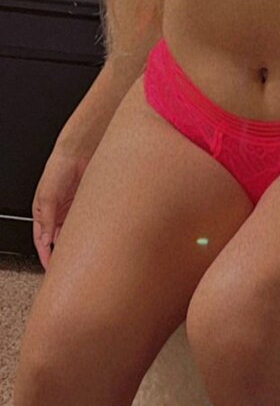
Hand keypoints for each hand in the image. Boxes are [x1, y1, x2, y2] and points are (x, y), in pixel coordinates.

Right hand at [32, 143, 91, 269]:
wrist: (81, 151)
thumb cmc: (59, 167)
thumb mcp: (48, 195)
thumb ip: (47, 219)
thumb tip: (46, 241)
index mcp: (44, 214)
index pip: (42, 241)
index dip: (46, 256)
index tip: (52, 269)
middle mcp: (59, 214)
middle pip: (60, 240)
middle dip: (64, 253)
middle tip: (71, 266)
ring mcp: (74, 211)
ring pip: (75, 233)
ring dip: (79, 243)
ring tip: (84, 255)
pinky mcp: (88, 206)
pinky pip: (89, 223)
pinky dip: (91, 232)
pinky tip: (95, 239)